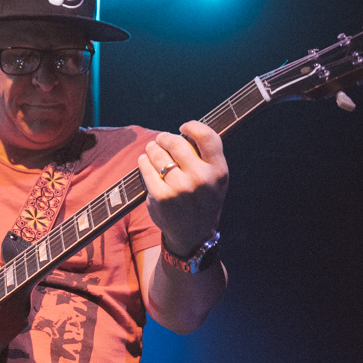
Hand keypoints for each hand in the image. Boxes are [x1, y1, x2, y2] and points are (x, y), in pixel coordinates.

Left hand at [138, 121, 228, 256]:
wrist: (193, 235)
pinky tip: (144, 161)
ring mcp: (180, 189)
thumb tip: (183, 132)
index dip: (192, 126)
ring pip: (158, 155)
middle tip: (161, 139)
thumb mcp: (216, 180)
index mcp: (218, 171)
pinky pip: (146, 170)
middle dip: (165, 138)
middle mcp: (201, 179)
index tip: (183, 127)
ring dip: (152, 148)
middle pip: (176, 143)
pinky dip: (143, 162)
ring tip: (152, 150)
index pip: (207, 137)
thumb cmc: (203, 200)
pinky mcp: (161, 197)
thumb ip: (206, 156)